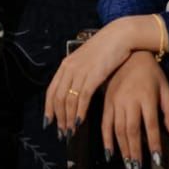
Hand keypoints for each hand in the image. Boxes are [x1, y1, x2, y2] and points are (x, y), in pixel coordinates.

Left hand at [45, 15, 158, 134]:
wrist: (120, 36)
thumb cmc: (106, 48)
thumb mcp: (87, 60)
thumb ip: (79, 73)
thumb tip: (76, 90)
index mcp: (66, 64)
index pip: (51, 90)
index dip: (49, 108)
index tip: (49, 121)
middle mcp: (70, 68)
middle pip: (58, 98)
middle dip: (59, 117)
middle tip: (62, 131)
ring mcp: (80, 72)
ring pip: (69, 100)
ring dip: (69, 118)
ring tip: (71, 131)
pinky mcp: (93, 76)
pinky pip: (82, 98)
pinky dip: (79, 112)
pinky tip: (80, 122)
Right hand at [103, 51, 168, 168]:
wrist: (131, 54)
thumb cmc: (151, 73)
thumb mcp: (166, 88)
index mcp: (146, 97)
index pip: (151, 125)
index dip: (154, 143)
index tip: (157, 159)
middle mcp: (130, 100)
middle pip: (132, 130)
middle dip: (135, 151)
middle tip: (137, 168)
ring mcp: (116, 101)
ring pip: (118, 129)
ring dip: (122, 149)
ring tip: (128, 164)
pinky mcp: (107, 102)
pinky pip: (105, 123)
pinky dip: (106, 139)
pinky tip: (109, 152)